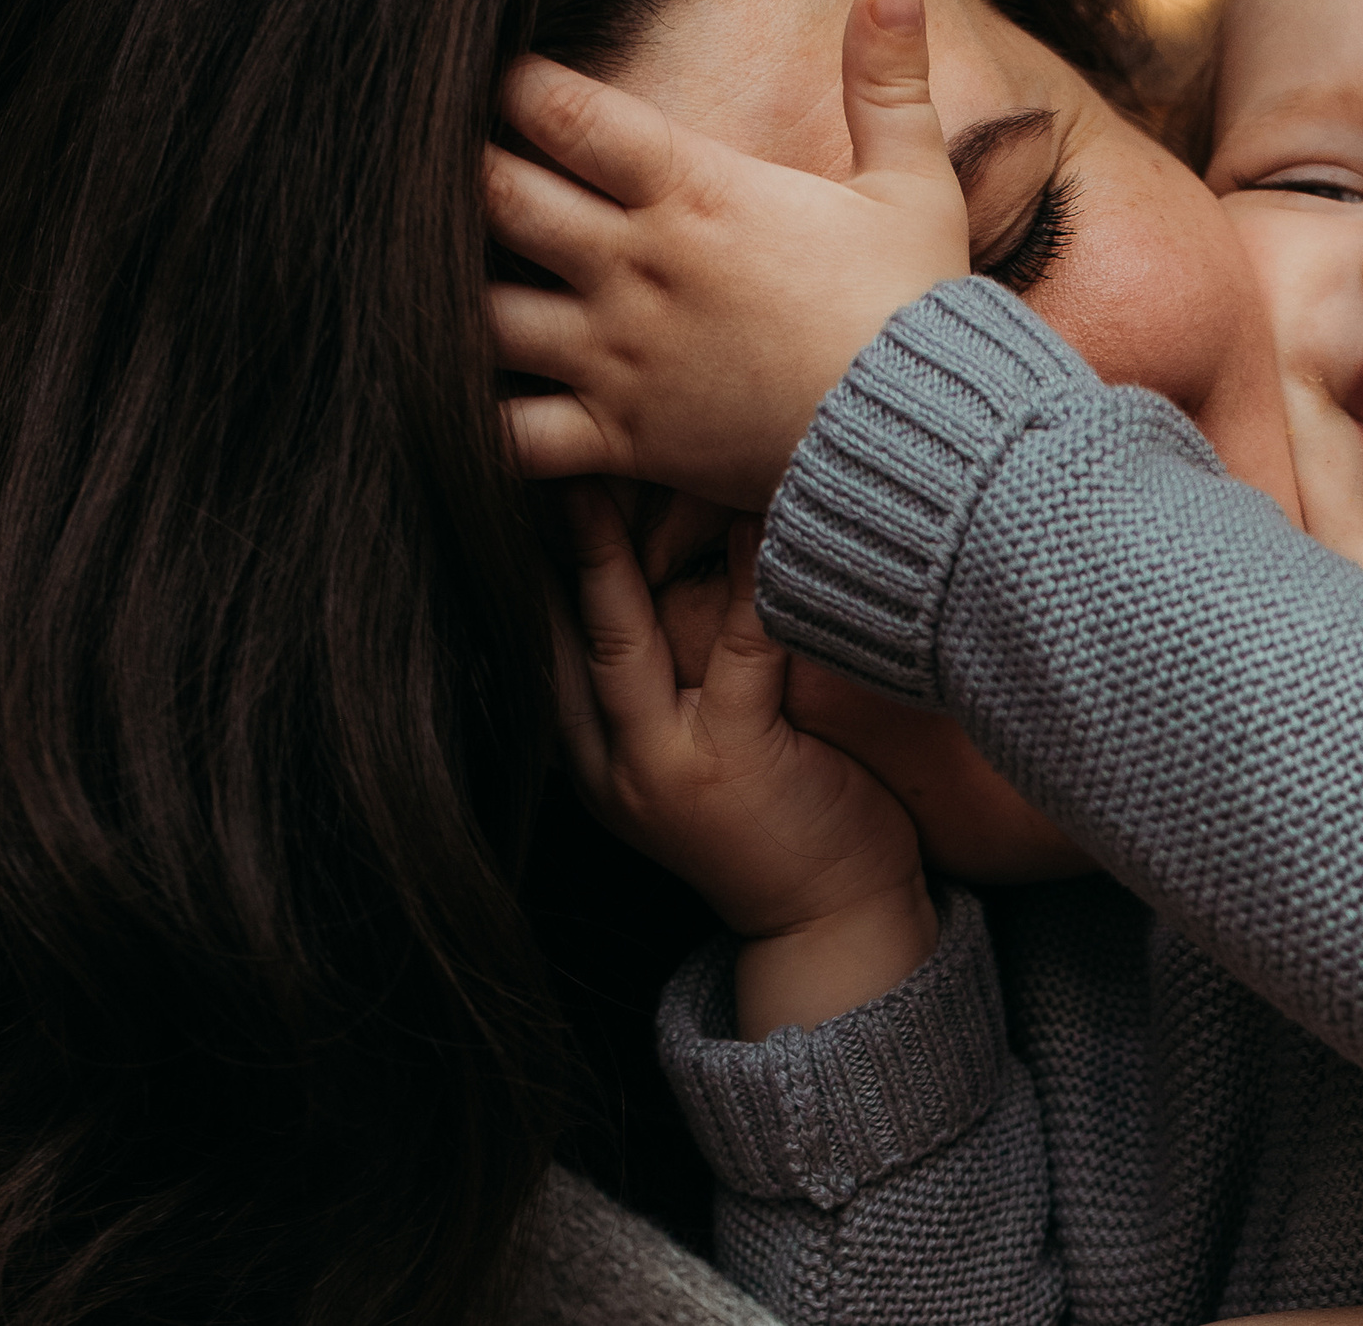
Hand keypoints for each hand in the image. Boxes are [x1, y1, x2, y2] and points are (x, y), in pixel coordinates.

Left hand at [490, 0, 969, 511]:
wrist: (923, 438)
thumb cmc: (914, 309)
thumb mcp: (915, 183)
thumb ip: (886, 83)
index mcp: (694, 193)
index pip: (566, 112)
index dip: (517, 86)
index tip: (508, 81)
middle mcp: (636, 268)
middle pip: (495, 198)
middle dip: (464, 176)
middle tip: (452, 168)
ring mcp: (619, 356)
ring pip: (481, 313)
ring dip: (452, 293)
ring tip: (438, 278)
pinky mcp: (622, 439)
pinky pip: (513, 435)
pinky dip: (479, 420)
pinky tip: (465, 400)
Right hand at [551, 480, 935, 1039]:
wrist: (834, 925)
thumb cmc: (781, 817)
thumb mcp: (698, 747)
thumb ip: (670, 669)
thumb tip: (662, 561)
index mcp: (587, 748)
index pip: (535, 630)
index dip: (528, 547)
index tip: (529, 463)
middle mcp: (605, 757)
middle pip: (559, 620)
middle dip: (550, 527)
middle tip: (549, 437)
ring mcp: (662, 763)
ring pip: (621, 630)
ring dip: (625, 537)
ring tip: (642, 449)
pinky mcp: (732, 763)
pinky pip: (737, 648)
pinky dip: (748, 575)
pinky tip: (758, 511)